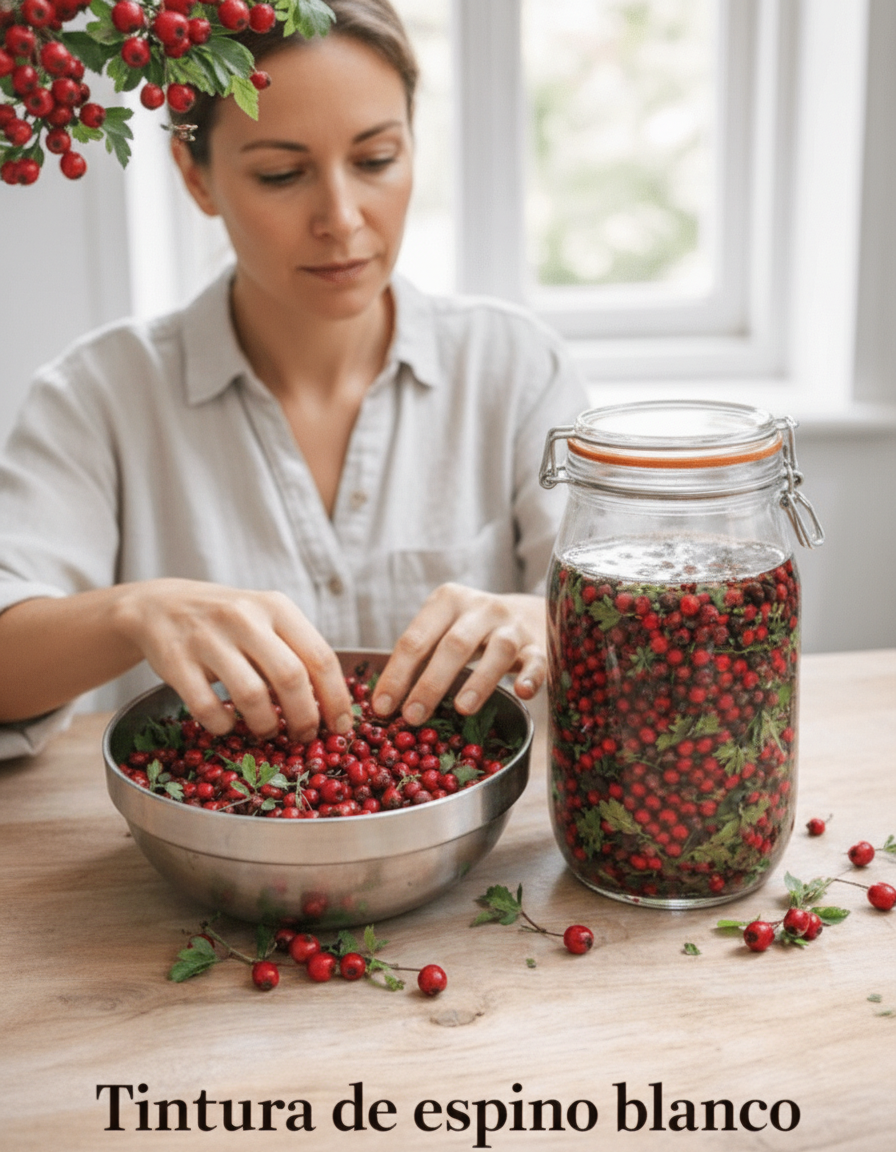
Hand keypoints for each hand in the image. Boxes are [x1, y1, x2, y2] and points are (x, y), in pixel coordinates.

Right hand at [113, 579, 353, 739]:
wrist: (160, 606)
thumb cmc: (228, 622)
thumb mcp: (265, 619)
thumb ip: (296, 652)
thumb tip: (332, 707)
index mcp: (276, 607)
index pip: (320, 656)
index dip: (336, 698)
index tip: (342, 726)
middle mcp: (244, 617)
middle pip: (291, 677)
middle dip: (305, 717)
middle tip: (305, 736)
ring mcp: (207, 638)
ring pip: (251, 695)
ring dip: (266, 725)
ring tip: (268, 731)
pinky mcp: (176, 661)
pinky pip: (207, 707)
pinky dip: (223, 725)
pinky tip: (227, 725)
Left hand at [370, 584, 545, 725]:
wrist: (525, 615)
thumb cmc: (470, 632)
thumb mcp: (442, 631)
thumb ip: (419, 658)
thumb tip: (385, 704)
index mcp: (447, 601)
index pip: (415, 639)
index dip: (397, 674)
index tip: (382, 707)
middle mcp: (481, 608)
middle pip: (453, 645)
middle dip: (431, 683)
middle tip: (413, 716)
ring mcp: (512, 626)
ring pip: (498, 649)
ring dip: (479, 680)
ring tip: (462, 709)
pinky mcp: (539, 646)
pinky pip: (537, 661)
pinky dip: (530, 677)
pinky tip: (521, 693)